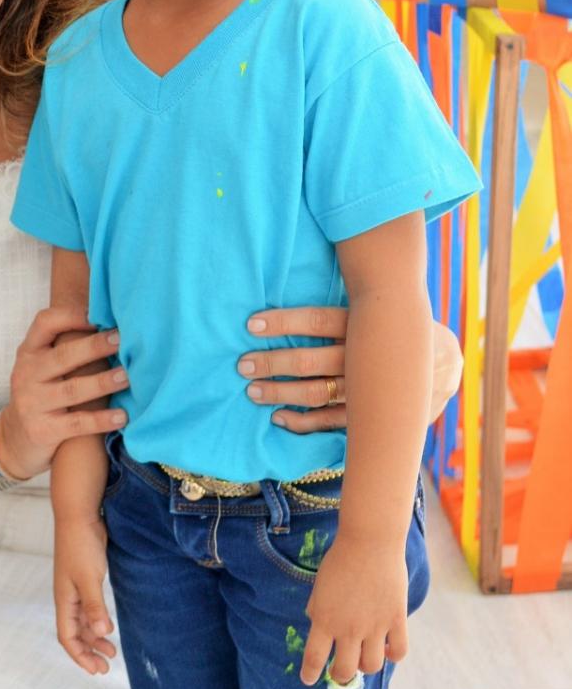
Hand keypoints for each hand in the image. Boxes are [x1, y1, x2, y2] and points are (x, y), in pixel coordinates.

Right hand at [0, 306, 129, 481]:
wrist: (14, 439)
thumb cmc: (41, 393)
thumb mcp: (42, 366)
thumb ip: (66, 347)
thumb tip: (113, 325)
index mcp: (29, 351)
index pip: (45, 323)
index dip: (72, 316)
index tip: (100, 316)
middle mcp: (27, 374)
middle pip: (63, 356)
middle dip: (95, 346)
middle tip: (122, 340)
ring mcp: (33, 403)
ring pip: (72, 390)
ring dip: (103, 382)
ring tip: (127, 377)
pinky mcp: (43, 430)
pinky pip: (77, 424)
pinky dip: (101, 420)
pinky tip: (122, 416)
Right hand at [54, 517, 115, 674]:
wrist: (79, 516)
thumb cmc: (81, 546)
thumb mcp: (90, 578)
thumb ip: (95, 607)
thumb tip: (102, 635)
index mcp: (64, 600)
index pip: (67, 637)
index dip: (80, 656)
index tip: (97, 670)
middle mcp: (67, 597)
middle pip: (75, 633)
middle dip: (89, 651)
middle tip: (107, 666)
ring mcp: (75, 587)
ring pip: (82, 621)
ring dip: (94, 637)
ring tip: (112, 650)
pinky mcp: (85, 578)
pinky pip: (88, 608)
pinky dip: (97, 620)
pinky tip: (108, 624)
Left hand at [237, 307, 461, 432]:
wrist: (445, 363)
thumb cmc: (394, 326)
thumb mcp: (379, 305)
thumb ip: (349, 296)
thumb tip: (314, 267)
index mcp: (366, 323)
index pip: (320, 321)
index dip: (285, 322)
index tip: (251, 324)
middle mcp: (366, 356)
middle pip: (314, 360)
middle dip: (275, 363)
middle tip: (243, 364)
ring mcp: (369, 388)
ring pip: (319, 392)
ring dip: (283, 393)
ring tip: (253, 391)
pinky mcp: (373, 414)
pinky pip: (333, 422)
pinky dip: (305, 422)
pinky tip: (280, 417)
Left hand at [300, 532, 408, 685]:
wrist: (369, 541)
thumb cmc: (340, 558)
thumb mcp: (320, 584)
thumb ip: (318, 607)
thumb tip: (316, 622)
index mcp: (324, 619)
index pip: (314, 658)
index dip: (311, 673)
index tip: (309, 680)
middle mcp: (348, 629)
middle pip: (344, 670)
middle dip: (340, 675)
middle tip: (340, 670)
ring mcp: (374, 627)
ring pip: (371, 666)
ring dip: (365, 666)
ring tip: (363, 656)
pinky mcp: (396, 620)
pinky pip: (398, 652)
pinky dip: (392, 655)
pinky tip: (387, 648)